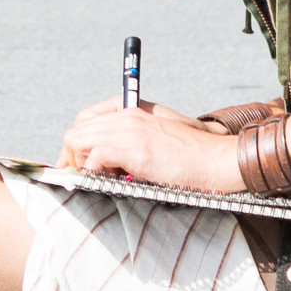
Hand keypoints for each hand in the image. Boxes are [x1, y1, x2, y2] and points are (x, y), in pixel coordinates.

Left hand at [57, 97, 218, 166]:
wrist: (216, 159)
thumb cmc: (190, 155)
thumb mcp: (155, 137)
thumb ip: (129, 140)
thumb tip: (101, 161)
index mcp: (130, 109)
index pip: (85, 120)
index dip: (79, 144)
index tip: (82, 164)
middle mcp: (126, 115)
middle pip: (77, 130)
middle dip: (75, 156)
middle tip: (90, 176)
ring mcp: (129, 130)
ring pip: (79, 140)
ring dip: (83, 163)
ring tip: (104, 178)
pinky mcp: (135, 149)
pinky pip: (94, 157)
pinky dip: (94, 172)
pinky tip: (111, 181)